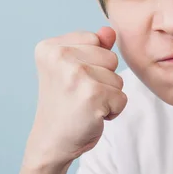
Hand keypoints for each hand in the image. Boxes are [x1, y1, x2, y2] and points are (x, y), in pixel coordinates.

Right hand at [24, 27, 127, 166]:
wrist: (51, 142)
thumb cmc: (65, 104)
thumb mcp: (74, 68)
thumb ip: (93, 46)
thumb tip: (109, 31)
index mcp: (50, 47)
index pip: (96, 40)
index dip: (93, 63)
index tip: (72, 80)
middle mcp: (59, 57)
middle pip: (111, 57)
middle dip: (103, 78)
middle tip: (79, 95)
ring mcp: (76, 75)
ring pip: (118, 77)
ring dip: (108, 95)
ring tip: (85, 105)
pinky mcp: (92, 95)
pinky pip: (122, 97)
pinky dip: (113, 110)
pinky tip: (91, 116)